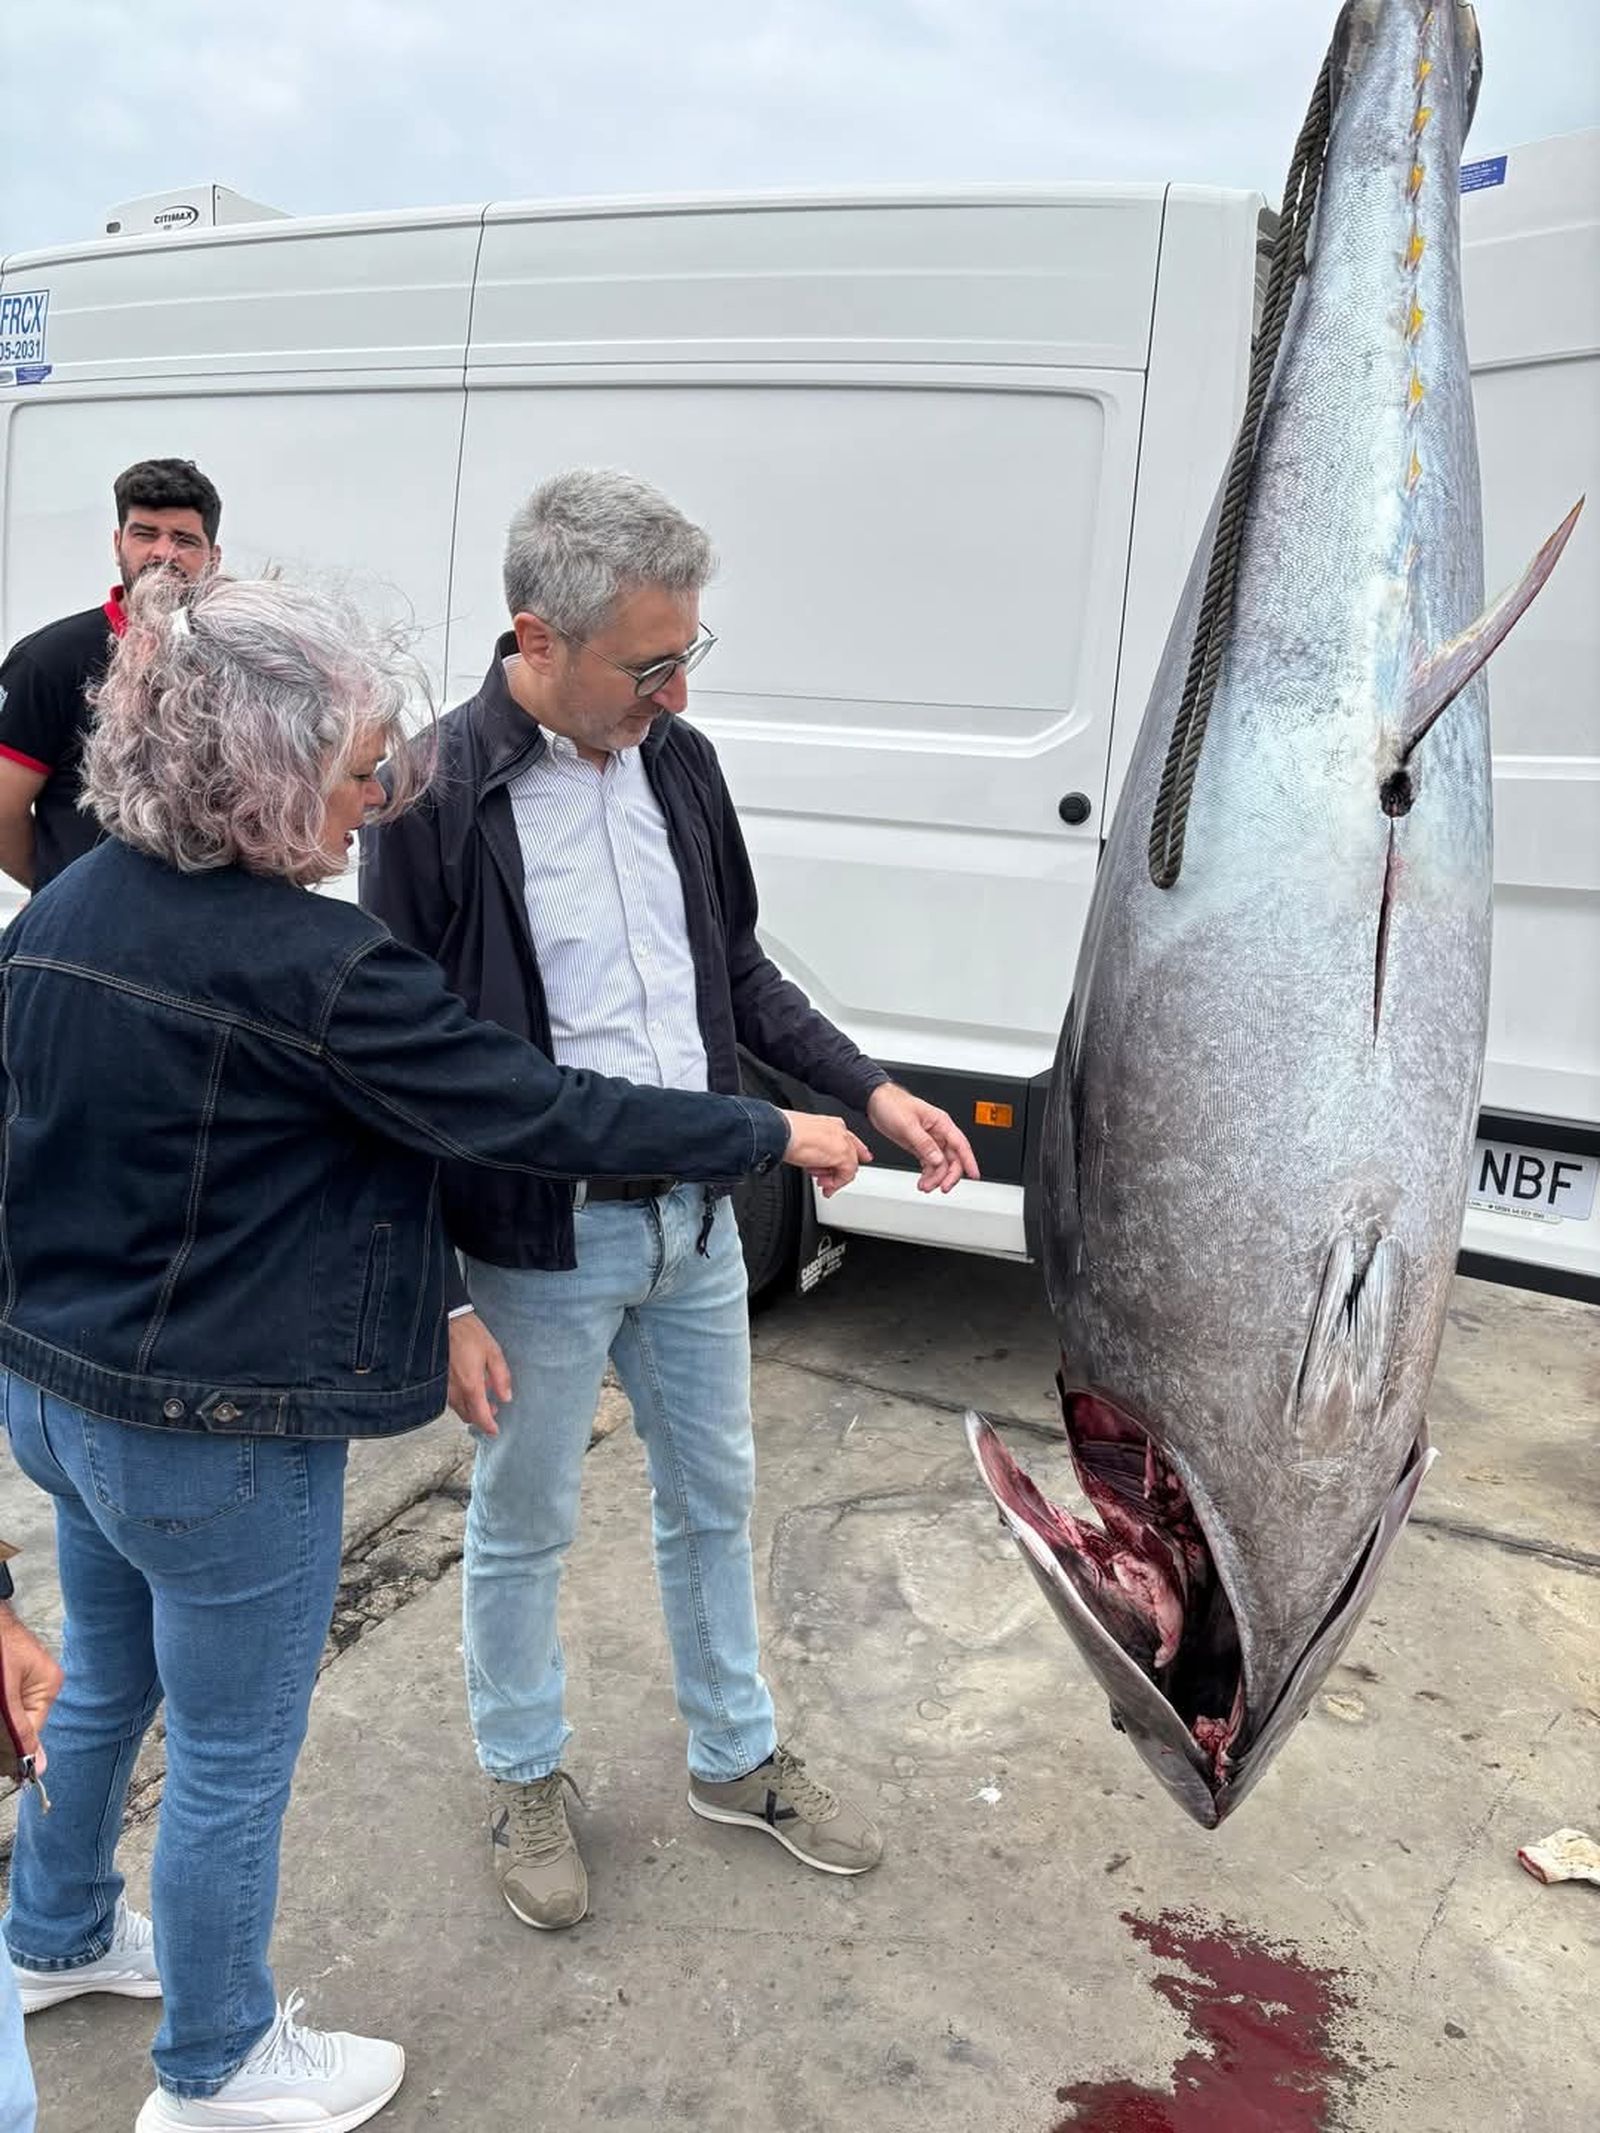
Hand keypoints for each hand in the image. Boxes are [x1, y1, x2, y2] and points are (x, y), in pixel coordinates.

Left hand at [1, 1603, 63, 1774]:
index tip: (3, 1764)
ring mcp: (26, 1677)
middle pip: (20, 1721)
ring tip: (0, 1708)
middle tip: (0, 1726)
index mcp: (49, 1685)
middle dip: (5, 1728)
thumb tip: (38, 1764)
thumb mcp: (6, 1694)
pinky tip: (0, 1705)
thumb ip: (20, 1729)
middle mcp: (41, 1682)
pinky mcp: (12, 1674)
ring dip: (2, 1719)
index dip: (12, 1746)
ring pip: (10, 1713)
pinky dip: (1, 1708)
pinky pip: (7, 1702)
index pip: (32, 1729)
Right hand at [448, 1312, 511, 1436]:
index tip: (495, 1430)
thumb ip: (501, 1377)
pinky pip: (449, 1398)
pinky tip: (467, 1388)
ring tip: (482, 1396)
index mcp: (471, 1384)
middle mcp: (455, 1390)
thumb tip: (506, 1397)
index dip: (488, 1426)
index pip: (480, 1415)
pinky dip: (460, 1400)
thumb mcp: (493, 1352)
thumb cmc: (469, 1334)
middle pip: (467, 1415)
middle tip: (492, 1409)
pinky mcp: (437, 1380)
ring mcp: (443, 1386)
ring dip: (470, 1408)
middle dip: (480, 1417)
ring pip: (457, 1408)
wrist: (445, 1320)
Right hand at [778, 1110, 872, 1198]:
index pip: (848, 1140)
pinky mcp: (843, 1155)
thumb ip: (816, 1149)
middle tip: (827, 1182)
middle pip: (850, 1155)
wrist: (782, 1133)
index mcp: (832, 1124)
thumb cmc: (785, 1133)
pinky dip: (836, 1184)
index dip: (855, 1152)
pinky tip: (826, 1186)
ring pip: (849, 1166)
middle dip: (839, 1172)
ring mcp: (843, 1142)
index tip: (858, 1161)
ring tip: (821, 1184)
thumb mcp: (803, 1140)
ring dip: (835, 1179)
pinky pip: (846, 1175)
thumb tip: (813, 1161)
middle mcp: (840, 1131)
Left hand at [866, 1083, 979, 1194]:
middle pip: (953, 1158)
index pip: (960, 1144)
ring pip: (941, 1164)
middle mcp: (938, 1132)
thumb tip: (937, 1159)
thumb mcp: (908, 1124)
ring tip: (925, 1186)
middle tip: (942, 1188)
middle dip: (949, 1175)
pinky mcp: (919, 1146)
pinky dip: (928, 1174)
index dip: (969, 1161)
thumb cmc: (892, 1104)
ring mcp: (929, 1140)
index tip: (974, 1175)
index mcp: (941, 1123)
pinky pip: (930, 1163)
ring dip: (935, 1177)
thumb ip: (924, 1143)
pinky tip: (923, 1181)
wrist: (876, 1102)